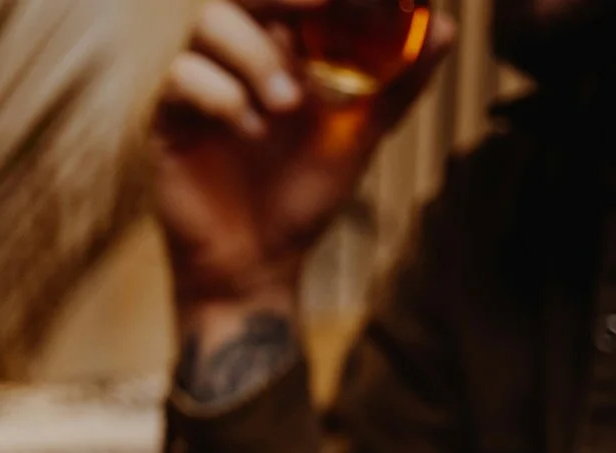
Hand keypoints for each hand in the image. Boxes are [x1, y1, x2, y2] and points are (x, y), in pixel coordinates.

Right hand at [153, 0, 456, 324]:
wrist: (256, 263)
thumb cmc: (303, 195)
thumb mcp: (362, 134)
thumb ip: (399, 80)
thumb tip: (445, 25)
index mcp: (282, 43)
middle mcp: (238, 52)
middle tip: (321, 4)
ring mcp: (201, 81)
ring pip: (209, 22)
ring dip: (255, 55)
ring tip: (287, 105)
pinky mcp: (169, 118)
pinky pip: (182, 78)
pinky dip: (221, 96)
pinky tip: (250, 132)